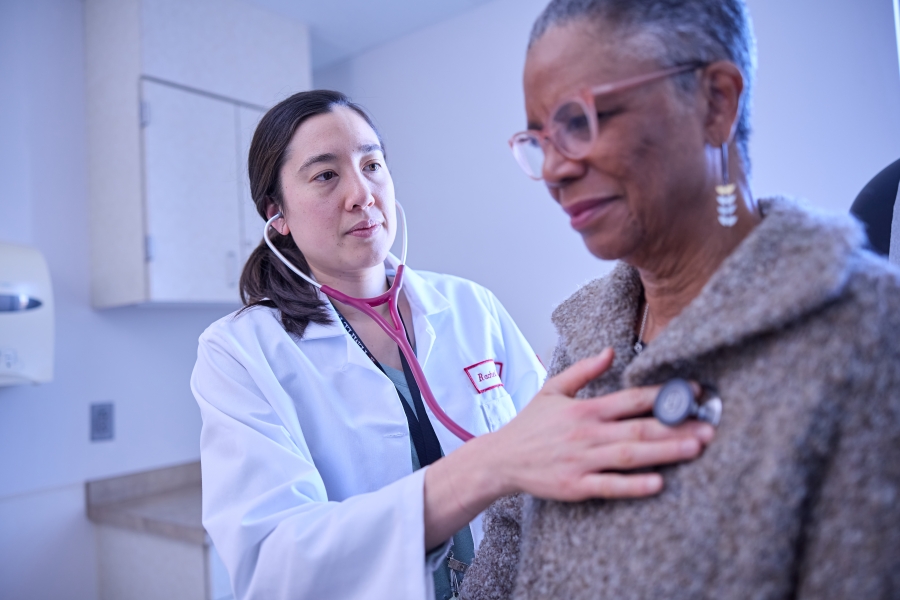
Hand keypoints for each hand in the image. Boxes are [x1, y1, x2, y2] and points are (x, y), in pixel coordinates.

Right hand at [482, 347, 712, 501]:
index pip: (632, 398)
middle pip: (639, 427)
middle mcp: (587, 433)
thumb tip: (611, 351)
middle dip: (677, 426)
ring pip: (630, 455)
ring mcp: (582, 461)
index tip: (694, 393)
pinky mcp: (576, 486)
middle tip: (709, 427)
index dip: (665, 395)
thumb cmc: (530, 425)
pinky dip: (634, 485)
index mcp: (585, 408)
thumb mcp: (552, 389)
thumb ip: (584, 371)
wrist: (501, 459)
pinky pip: (610, 486)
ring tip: (695, 448)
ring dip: (665, 451)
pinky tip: (658, 483)